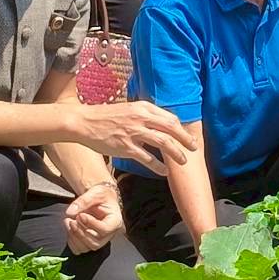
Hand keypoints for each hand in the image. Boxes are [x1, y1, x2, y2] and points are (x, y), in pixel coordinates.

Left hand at [64, 183, 124, 253]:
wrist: (99, 200)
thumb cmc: (101, 195)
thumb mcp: (95, 192)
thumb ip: (84, 200)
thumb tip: (70, 212)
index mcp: (115, 221)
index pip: (104, 229)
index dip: (91, 224)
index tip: (80, 215)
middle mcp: (109, 234)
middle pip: (95, 242)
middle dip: (80, 232)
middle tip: (72, 219)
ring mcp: (99, 240)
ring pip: (86, 247)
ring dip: (74, 236)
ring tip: (69, 221)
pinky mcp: (90, 243)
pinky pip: (79, 249)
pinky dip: (71, 241)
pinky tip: (69, 228)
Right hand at [73, 100, 194, 174]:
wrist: (84, 121)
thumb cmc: (106, 116)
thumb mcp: (129, 109)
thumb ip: (145, 115)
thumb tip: (161, 123)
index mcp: (143, 107)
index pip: (169, 117)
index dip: (181, 128)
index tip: (186, 136)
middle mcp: (141, 118)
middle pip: (171, 128)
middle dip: (185, 139)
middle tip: (194, 148)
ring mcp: (134, 132)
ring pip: (163, 143)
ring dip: (176, 153)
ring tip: (183, 161)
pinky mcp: (126, 147)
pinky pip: (147, 158)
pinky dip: (158, 166)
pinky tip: (164, 171)